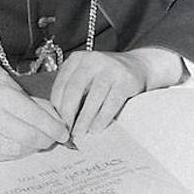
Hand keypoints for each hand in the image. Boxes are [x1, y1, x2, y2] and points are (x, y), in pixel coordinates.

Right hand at [0, 80, 70, 160]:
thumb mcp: (4, 90)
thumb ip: (32, 104)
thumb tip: (58, 121)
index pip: (35, 116)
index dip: (54, 127)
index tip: (64, 133)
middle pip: (30, 136)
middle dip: (46, 140)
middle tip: (52, 140)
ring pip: (21, 149)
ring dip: (33, 147)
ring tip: (34, 140)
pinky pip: (8, 157)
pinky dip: (18, 152)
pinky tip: (16, 143)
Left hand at [50, 47, 183, 136]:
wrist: (138, 66)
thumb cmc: (105, 78)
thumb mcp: (86, 77)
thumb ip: (72, 92)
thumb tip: (58, 122)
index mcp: (77, 59)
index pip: (61, 85)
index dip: (56, 108)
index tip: (55, 126)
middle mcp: (92, 59)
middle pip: (74, 89)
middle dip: (67, 114)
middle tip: (65, 132)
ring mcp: (110, 68)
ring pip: (93, 97)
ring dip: (84, 119)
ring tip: (80, 134)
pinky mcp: (126, 79)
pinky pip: (111, 102)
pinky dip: (102, 118)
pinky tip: (96, 129)